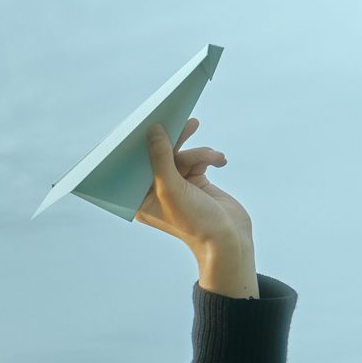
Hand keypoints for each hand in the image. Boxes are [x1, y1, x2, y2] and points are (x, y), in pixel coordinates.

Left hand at [137, 119, 257, 296]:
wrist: (229, 239)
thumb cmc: (194, 221)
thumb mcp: (171, 188)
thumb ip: (160, 158)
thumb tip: (153, 131)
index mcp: (139, 199)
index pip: (133, 166)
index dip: (141, 145)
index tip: (150, 124)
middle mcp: (155, 191)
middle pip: (160, 156)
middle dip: (177, 142)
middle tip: (188, 123)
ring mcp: (176, 186)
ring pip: (183, 155)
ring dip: (200, 154)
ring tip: (213, 157)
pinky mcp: (195, 182)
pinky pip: (198, 160)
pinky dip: (209, 158)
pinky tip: (220, 161)